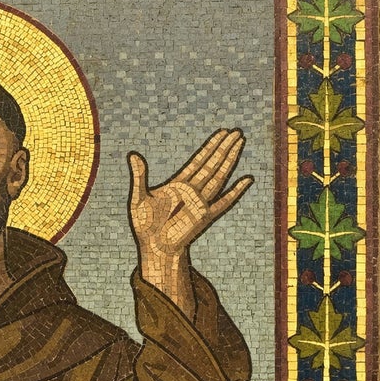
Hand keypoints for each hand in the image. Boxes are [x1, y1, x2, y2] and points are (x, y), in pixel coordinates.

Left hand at [127, 129, 251, 317]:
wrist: (153, 248)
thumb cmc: (145, 225)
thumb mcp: (138, 197)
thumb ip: (139, 176)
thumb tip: (133, 154)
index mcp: (179, 185)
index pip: (198, 161)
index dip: (209, 146)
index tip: (220, 133)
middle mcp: (193, 191)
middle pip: (212, 164)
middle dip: (223, 148)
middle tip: (236, 132)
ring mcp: (201, 203)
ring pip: (219, 177)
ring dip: (230, 160)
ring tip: (240, 144)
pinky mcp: (205, 217)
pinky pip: (224, 202)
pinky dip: (236, 192)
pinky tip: (246, 180)